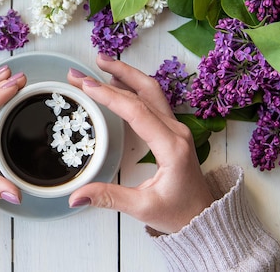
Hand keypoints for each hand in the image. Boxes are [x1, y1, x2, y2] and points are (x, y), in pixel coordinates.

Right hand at [67, 54, 213, 233]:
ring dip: (126, 74)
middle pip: (145, 91)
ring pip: (150, 91)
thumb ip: (109, 198)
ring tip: (102, 62)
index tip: (86, 85)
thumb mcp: (142, 208)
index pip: (136, 111)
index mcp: (171, 146)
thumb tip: (75, 196)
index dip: (110, 96)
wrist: (204, 217)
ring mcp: (175, 128)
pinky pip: (152, 100)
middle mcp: (175, 131)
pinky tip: (117, 82)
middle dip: (114, 75)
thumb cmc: (179, 214)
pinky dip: (132, 86)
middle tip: (86, 68)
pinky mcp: (171, 130)